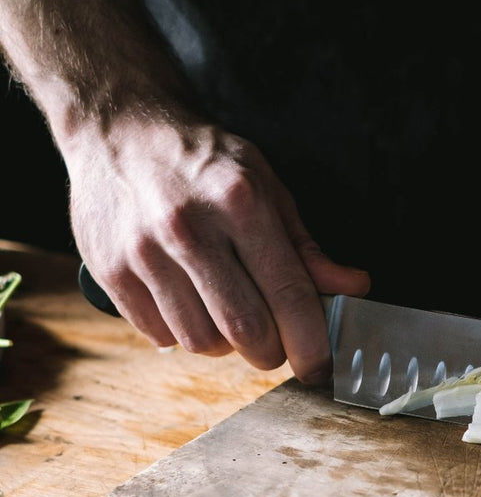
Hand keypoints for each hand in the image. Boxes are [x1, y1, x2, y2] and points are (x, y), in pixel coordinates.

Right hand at [64, 119, 369, 382]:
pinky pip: (162, 336)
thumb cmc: (204, 163)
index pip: (289, 295)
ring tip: (225, 312)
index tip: (319, 367)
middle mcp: (190, 228)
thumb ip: (306, 248)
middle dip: (272, 352)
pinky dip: (184, 333)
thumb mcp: (266, 188)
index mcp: (240, 202)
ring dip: (226, 344)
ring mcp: (144, 251)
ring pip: (203, 342)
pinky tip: (188, 303)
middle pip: (246, 331)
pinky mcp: (110, 271)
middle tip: (274, 342)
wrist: (120, 129)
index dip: (311, 344)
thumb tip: (353, 287)